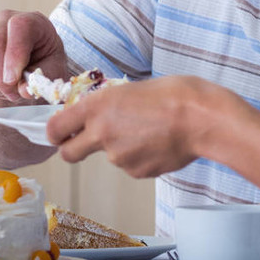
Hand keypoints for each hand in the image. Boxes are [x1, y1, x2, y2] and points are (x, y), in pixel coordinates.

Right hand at [0, 10, 66, 100]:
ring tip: (9, 91)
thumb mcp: (52, 69)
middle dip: (1, 78)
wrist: (31, 59)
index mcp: (31, 20)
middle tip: (14, 94)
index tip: (13, 80)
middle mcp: (3, 19)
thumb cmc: (45, 61)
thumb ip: (40, 79)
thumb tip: (24, 91)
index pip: (18, 28)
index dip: (14, 56)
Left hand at [48, 75, 207, 177]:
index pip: (55, 128)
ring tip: (151, 131)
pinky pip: (132, 165)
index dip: (56, 132)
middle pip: (68, 153)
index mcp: (98, 107)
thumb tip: (102, 114)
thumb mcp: (135, 87)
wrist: (204, 119)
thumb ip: (111, 104)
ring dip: (121, 147)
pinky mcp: (137, 172)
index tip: (62, 132)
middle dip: (74, 148)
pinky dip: (141, 157)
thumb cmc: (177, 95)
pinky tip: (160, 143)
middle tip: (90, 140)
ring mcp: (119, 157)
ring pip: (109, 157)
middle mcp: (102, 134)